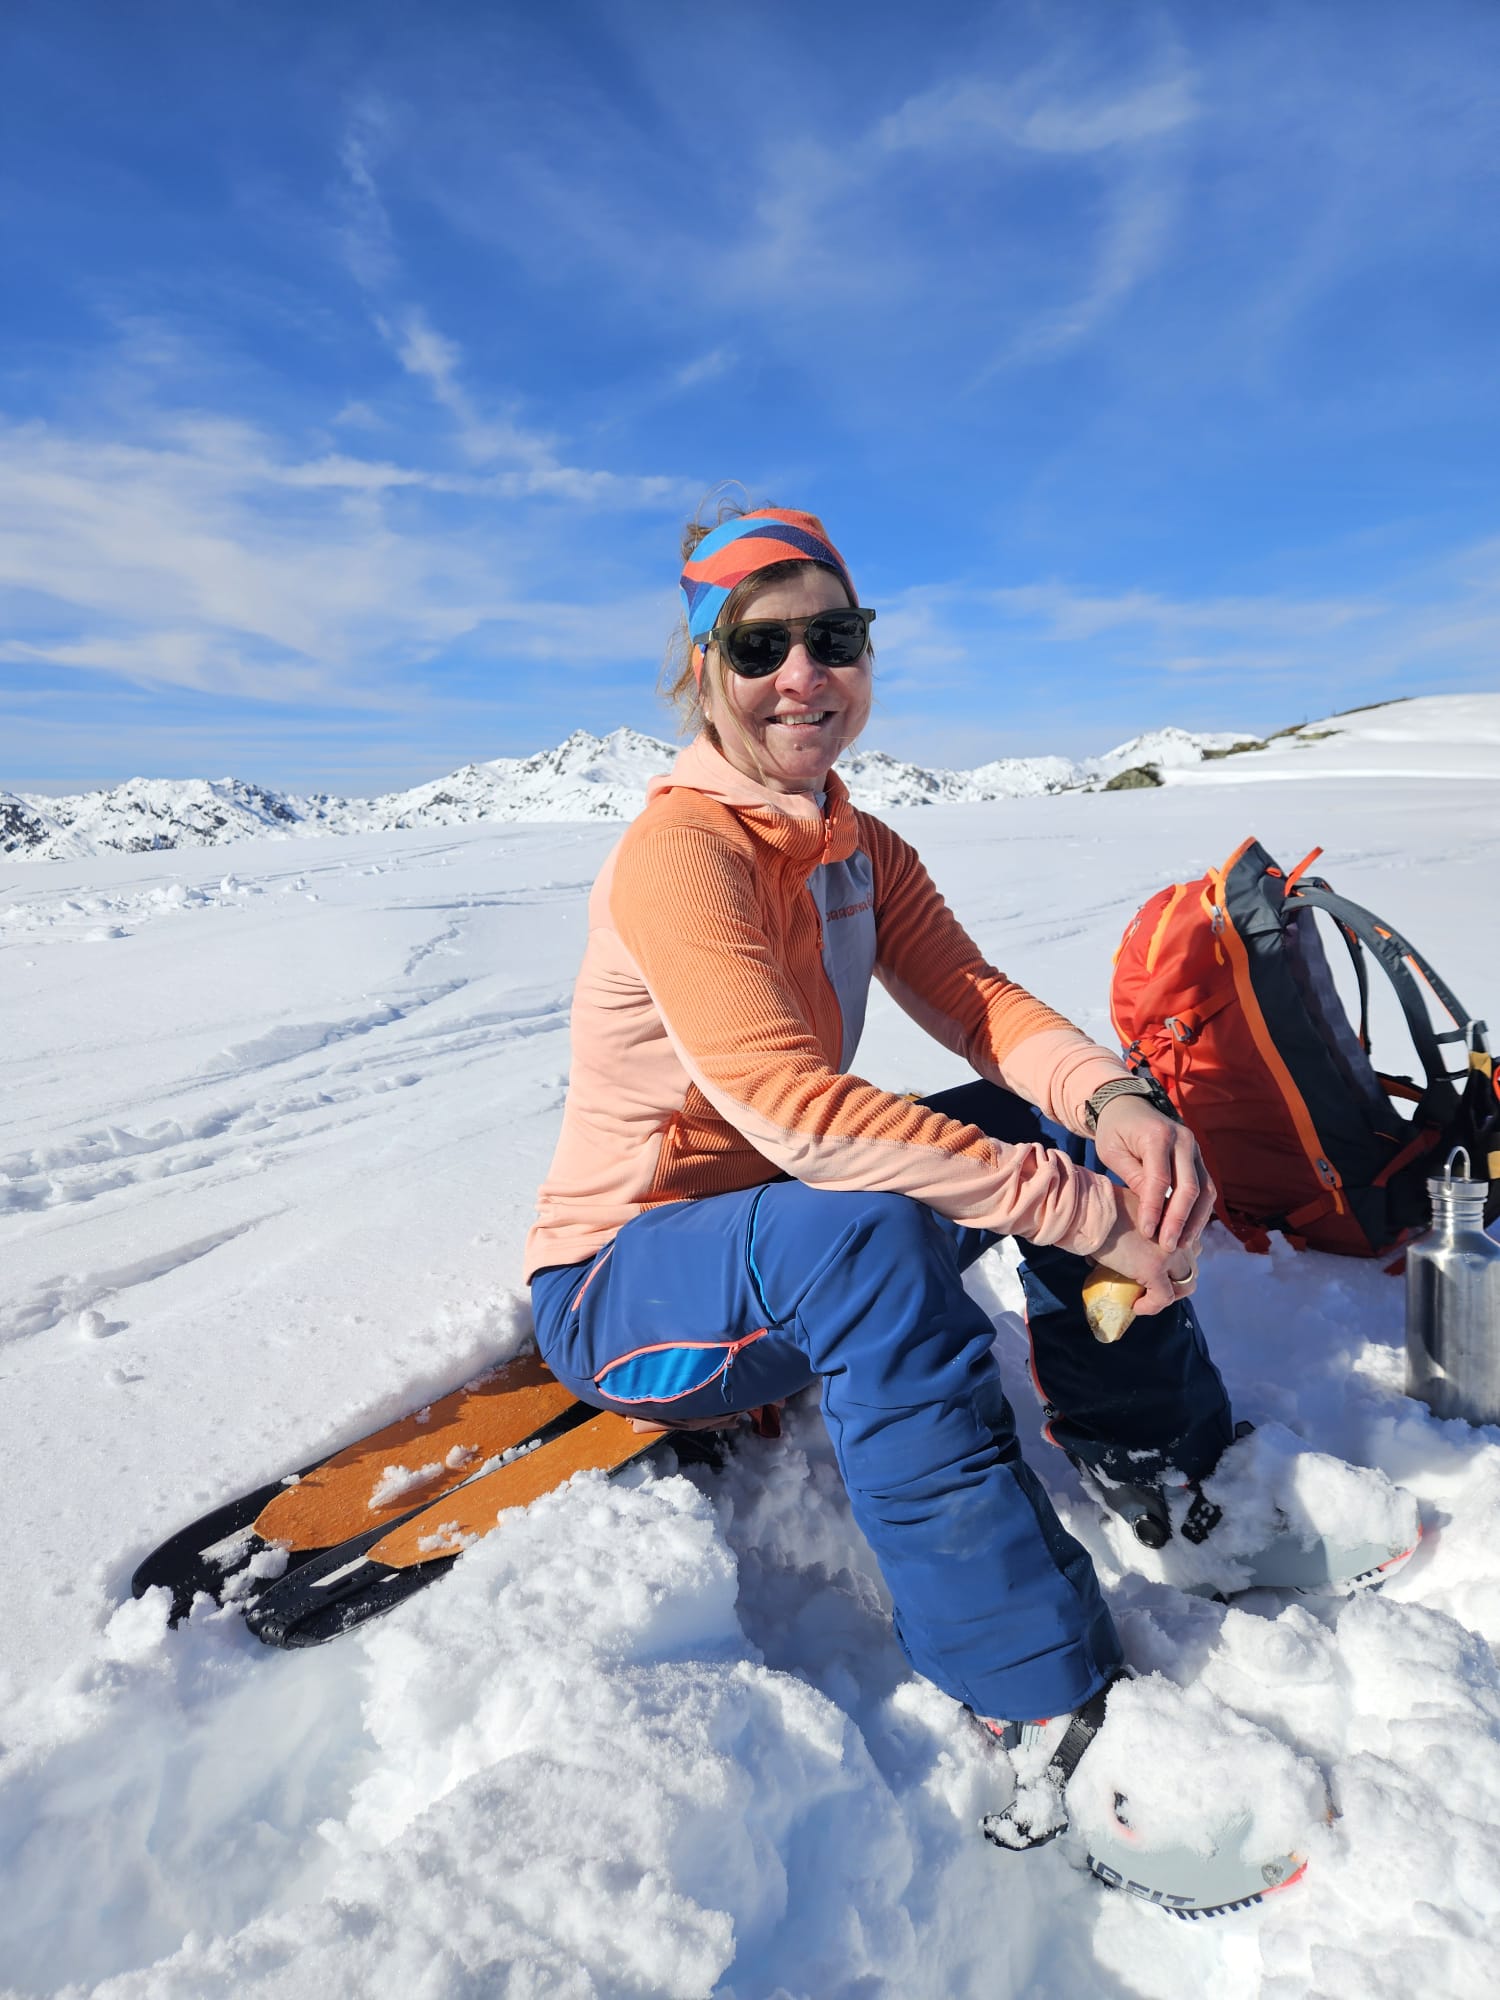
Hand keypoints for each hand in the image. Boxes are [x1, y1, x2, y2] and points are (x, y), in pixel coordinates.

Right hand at [1089, 1187, 1201, 1317]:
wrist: (1092, 1211)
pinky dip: (1151, 1306)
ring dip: (1170, 1294)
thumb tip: (1123, 1248)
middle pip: (1193, 1266)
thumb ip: (1137, 1227)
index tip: (1160, 1269)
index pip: (1190, 1246)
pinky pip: (1163, 1298)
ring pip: (1186, 1285)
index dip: (1177, 1262)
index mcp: (1175, 1220)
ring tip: (1149, 1297)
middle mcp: (1178, 1236)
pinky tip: (1136, 1306)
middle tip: (1158, 1286)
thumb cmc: (1102, 1208)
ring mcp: (1169, 1254)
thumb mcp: (1131, 1212)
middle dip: (1178, 1281)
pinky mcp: (1154, 1270)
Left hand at [1090, 1097, 1215, 1254]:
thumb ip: (1132, 1177)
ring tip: (1181, 1245)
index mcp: (1157, 1135)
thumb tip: (1151, 1210)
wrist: (1129, 1107)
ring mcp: (1195, 1149)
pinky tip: (1188, 1232)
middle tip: (1167, 1246)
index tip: (1147, 1232)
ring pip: (1205, 1190)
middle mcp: (1183, 1140)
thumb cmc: (1115, 1131)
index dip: (1155, 1209)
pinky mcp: (1199, 1159)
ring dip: (1195, 1221)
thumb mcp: (1112, 1152)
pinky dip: (1199, 1212)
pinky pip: (1206, 1189)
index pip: (1160, 1179)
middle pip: (1188, 1187)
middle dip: (1178, 1221)